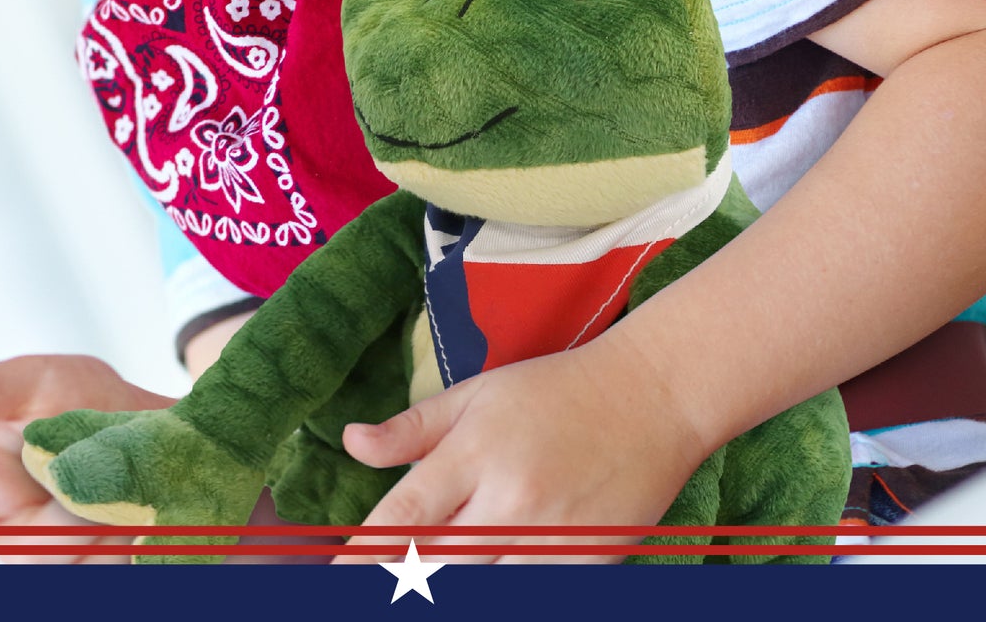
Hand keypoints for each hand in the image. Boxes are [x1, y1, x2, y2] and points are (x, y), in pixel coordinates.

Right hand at [0, 354, 174, 564]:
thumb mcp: (38, 381)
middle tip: (93, 480)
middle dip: (65, 520)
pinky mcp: (93, 570)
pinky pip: (103, 571)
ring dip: (102, 523)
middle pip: (24, 550)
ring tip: (119, 489)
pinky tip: (137, 516)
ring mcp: (53, 555)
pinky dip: (127, 544)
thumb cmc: (88, 401)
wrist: (164, 424)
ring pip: (67, 561)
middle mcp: (11, 529)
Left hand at [333, 326, 705, 565]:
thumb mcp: (476, 395)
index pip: (405, 518)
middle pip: (436, 568)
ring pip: (482, 589)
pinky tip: (493, 569)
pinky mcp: (588, 566)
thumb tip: (351, 441)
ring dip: (455, 583)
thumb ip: (412, 427)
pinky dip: (509, 584)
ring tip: (437, 572)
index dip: (363, 554)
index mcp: (476, 451)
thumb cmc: (554, 392)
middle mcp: (510, 500)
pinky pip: (532, 593)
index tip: (334, 575)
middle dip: (402, 580)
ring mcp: (552, 540)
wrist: (651, 398)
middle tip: (379, 581)